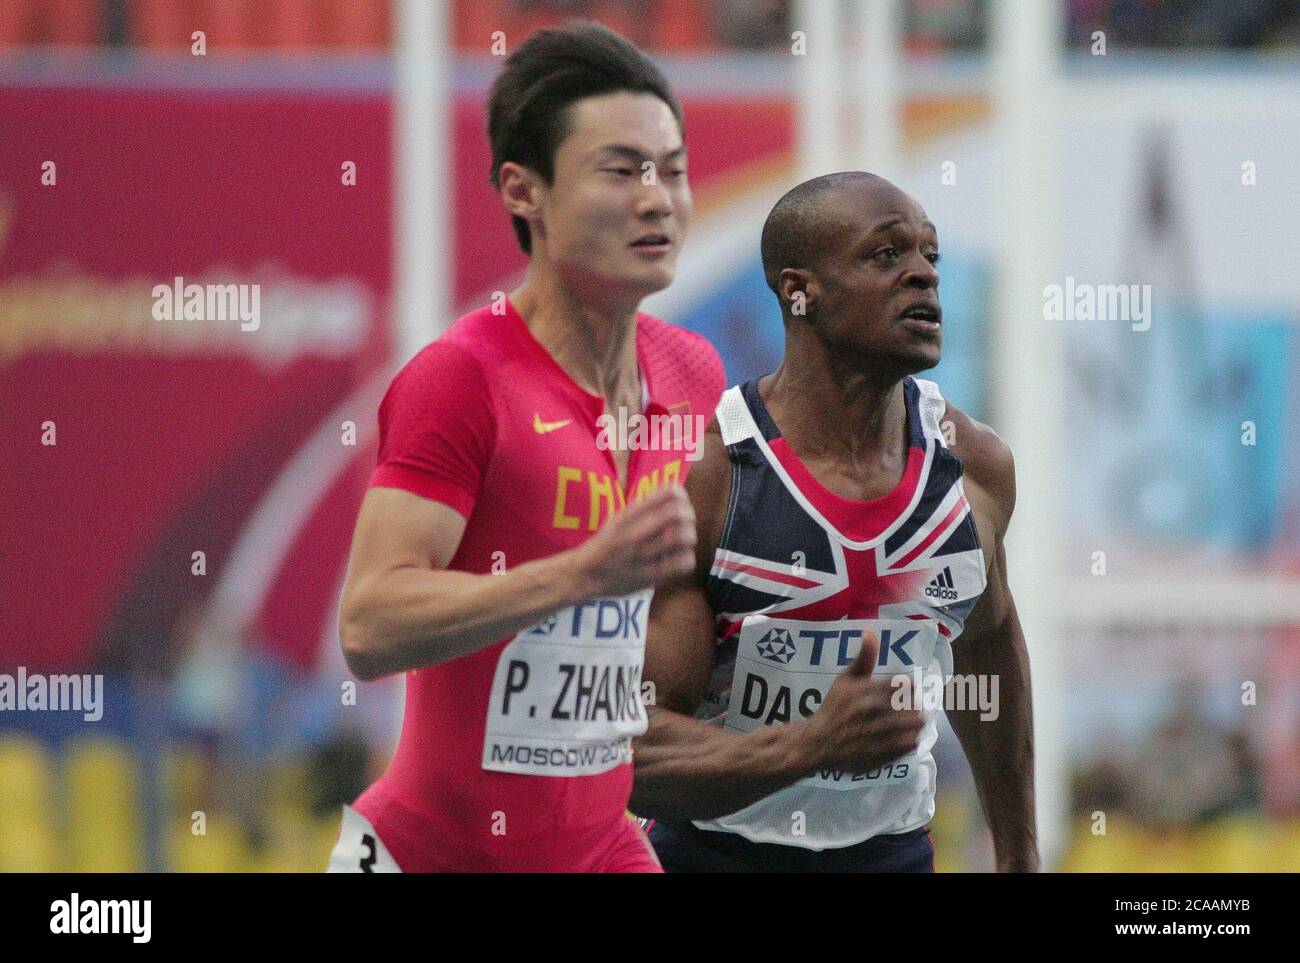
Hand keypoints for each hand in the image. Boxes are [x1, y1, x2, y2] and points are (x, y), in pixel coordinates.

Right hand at [570, 484, 695, 598]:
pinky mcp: (651, 576)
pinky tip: (677, 559)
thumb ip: (644, 506)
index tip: (679, 504)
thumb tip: (675, 493)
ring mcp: (644, 555)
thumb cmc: (605, 545)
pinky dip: (686, 559)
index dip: (681, 496)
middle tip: (684, 524)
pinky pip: (683, 564)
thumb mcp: (618, 518)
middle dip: (689, 517)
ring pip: (684, 538)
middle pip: (680, 513)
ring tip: (681, 542)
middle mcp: (637, 531)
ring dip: (688, 538)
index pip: (669, 492)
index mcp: (630, 514)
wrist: (584, 575)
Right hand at [795, 631, 922, 774]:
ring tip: (906, 721)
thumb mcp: (845, 679)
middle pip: (914, 705)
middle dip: (912, 705)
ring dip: (914, 722)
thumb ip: (863, 658)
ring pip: (915, 725)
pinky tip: (902, 736)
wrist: (818, 743)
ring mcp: (881, 736)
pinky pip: (911, 744)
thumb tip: (870, 632)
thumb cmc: (833, 708)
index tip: (903, 690)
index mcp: (869, 692)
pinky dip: (910, 739)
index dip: (908, 687)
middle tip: (906, 706)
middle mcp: (876, 713)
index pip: (906, 684)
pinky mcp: (884, 755)